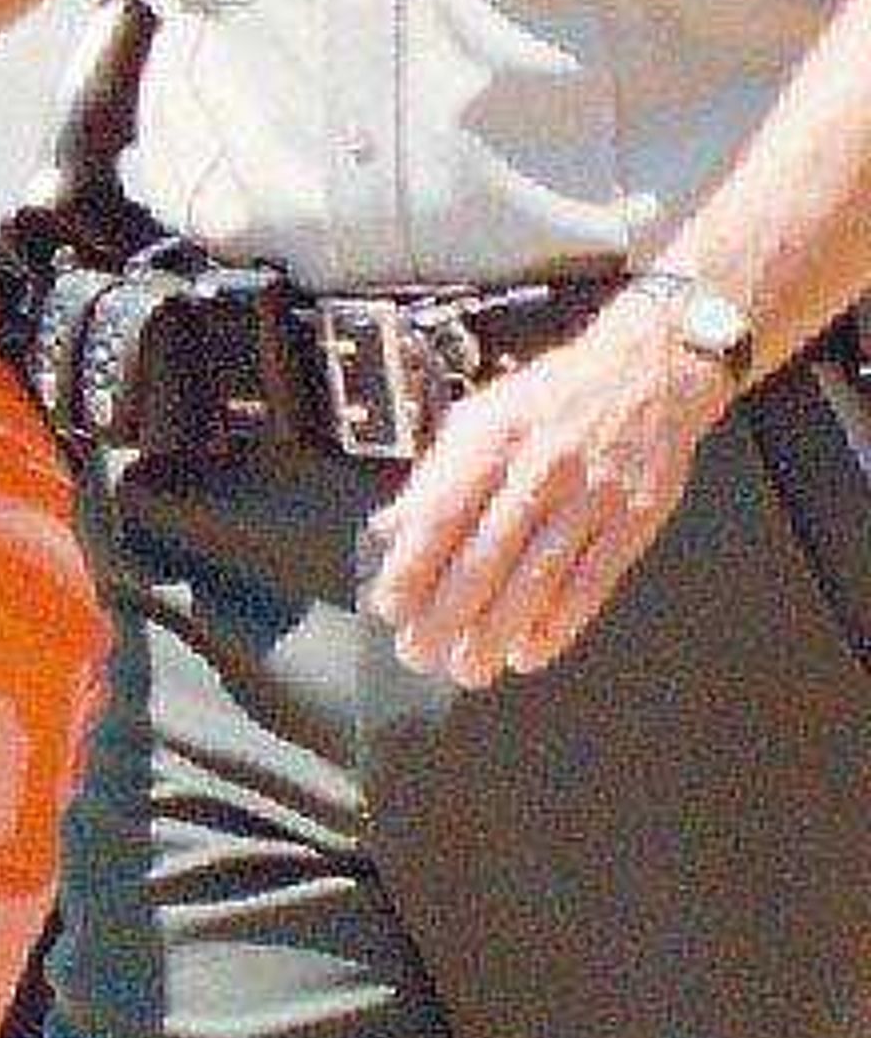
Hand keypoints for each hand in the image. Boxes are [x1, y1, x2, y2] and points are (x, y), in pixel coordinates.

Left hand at [360, 296, 731, 686]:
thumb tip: (387, 530)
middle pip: (487, 556)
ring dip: (499, 632)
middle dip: (448, 616)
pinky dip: (560, 623)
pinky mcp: (633, 518)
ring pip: (538, 578)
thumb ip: (435, 476)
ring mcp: (591, 495)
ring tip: (470, 667)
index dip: (413, 567)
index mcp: (493, 440)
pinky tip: (532, 650)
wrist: (650, 370)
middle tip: (419, 654)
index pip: (442, 513)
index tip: (390, 607)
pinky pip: (591, 581)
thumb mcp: (480, 417)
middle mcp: (541, 467)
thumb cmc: (554, 397)